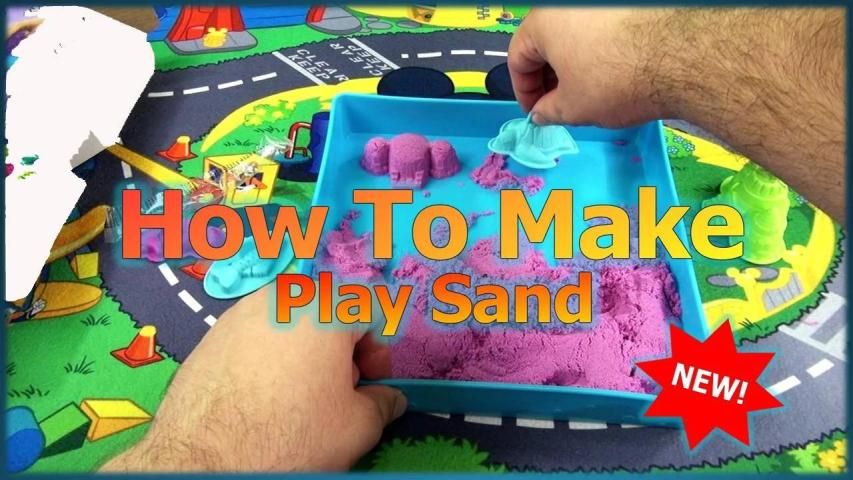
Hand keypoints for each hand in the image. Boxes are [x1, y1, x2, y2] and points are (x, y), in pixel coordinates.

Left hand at [101, 285, 405, 471]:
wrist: (204, 461)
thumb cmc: (290, 435)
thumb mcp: (356, 427)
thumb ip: (382, 404)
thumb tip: (388, 399)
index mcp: (325, 307)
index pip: (371, 311)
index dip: (379, 351)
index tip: (369, 385)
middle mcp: (282, 296)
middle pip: (328, 314)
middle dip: (340, 351)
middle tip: (335, 393)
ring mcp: (240, 312)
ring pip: (290, 325)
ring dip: (304, 354)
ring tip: (295, 398)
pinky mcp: (211, 334)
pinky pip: (256, 338)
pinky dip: (268, 359)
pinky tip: (260, 398)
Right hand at [508, 8, 669, 126]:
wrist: (681, 59)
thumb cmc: (619, 79)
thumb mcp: (573, 108)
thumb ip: (548, 111)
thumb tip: (542, 114)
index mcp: (544, 20)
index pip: (518, 57)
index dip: (523, 92)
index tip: (535, 111)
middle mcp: (570, 3)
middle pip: (546, 42)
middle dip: (549, 78)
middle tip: (558, 106)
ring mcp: (601, 4)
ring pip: (576, 35)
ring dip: (574, 64)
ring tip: (588, 93)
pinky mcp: (629, 7)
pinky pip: (602, 29)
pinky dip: (599, 51)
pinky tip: (612, 75)